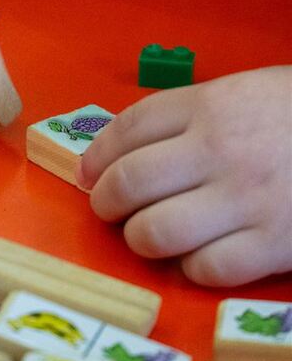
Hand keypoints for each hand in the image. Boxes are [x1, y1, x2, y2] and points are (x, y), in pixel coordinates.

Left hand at [78, 66, 291, 285]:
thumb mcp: (244, 92)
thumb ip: (188, 115)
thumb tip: (120, 149)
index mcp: (210, 105)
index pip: (126, 130)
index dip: (95, 157)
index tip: (87, 174)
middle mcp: (220, 150)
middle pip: (128, 183)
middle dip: (104, 202)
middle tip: (108, 209)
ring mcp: (247, 200)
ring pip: (155, 232)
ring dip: (140, 238)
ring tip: (147, 235)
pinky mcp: (275, 245)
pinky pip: (205, 269)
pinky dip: (190, 269)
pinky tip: (195, 258)